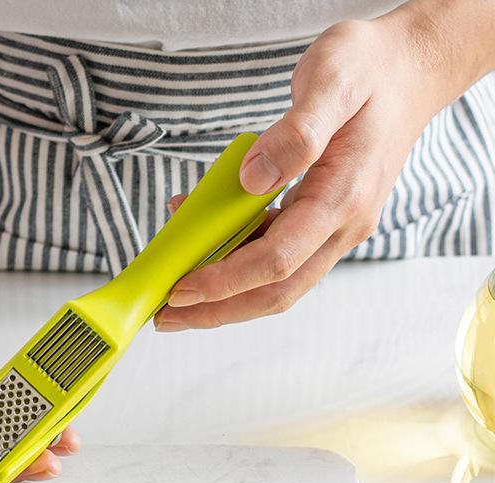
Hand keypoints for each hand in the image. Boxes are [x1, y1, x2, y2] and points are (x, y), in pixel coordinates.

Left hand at [155, 7, 488, 330]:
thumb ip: (298, 132)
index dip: (225, 280)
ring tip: (176, 298)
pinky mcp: (321, 223)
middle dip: (218, 310)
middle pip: (276, 291)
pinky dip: (235, 259)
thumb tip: (253, 178)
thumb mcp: (334, 79)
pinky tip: (201, 242)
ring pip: (276, 282)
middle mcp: (342, 225)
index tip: (181, 287)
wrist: (410, 71)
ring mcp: (333, 229)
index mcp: (343, 197)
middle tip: (168, 316)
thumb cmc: (370, 70)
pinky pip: (275, 254)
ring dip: (225, 297)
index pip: (277, 259)